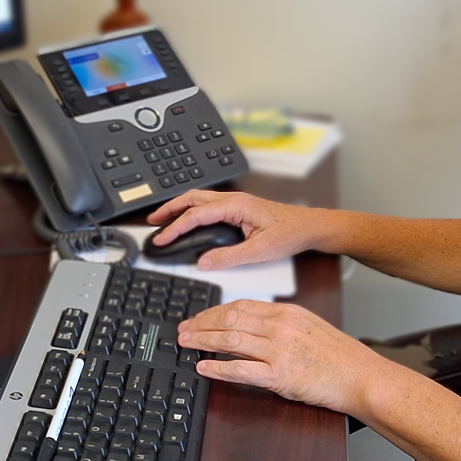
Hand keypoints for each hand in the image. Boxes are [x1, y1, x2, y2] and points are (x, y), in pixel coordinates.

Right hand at [146, 190, 324, 270]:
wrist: (308, 226)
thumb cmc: (290, 233)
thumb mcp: (259, 251)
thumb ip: (229, 257)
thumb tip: (204, 262)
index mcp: (235, 205)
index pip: (196, 214)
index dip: (175, 227)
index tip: (162, 238)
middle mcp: (233, 199)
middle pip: (192, 198)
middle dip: (169, 209)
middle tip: (152, 222)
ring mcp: (235, 202)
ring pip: (198, 198)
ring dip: (179, 207)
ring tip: (163, 219)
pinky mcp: (238, 208)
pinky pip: (208, 204)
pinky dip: (191, 210)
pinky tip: (188, 220)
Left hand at [178, 300, 389, 415]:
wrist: (362, 377)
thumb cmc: (340, 357)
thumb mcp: (310, 328)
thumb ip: (281, 325)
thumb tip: (252, 327)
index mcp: (287, 313)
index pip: (241, 305)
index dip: (214, 311)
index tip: (199, 317)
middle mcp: (280, 327)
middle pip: (230, 318)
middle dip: (201, 323)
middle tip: (183, 329)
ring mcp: (279, 350)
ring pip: (230, 339)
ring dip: (202, 340)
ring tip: (185, 343)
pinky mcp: (280, 375)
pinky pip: (240, 369)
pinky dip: (216, 367)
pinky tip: (202, 367)